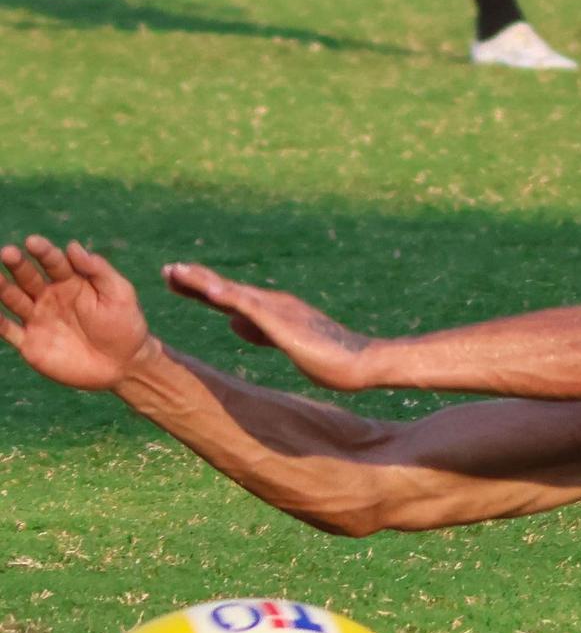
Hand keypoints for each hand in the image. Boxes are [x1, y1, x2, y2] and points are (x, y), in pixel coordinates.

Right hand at [0, 236, 154, 390]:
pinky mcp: (31, 343)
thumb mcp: (119, 294)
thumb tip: (73, 246)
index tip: (33, 242)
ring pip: (13, 299)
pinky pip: (8, 330)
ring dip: (2, 288)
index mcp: (71, 282)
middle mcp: (50, 297)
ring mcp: (38, 319)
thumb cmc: (125, 325)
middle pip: (28, 277)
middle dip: (18, 265)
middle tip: (9, 253)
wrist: (124, 365)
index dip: (44, 252)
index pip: (54, 263)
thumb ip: (98, 270)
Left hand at [162, 262, 373, 390]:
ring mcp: (278, 310)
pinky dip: (228, 296)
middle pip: (225, 289)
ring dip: (203, 281)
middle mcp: (273, 303)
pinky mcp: (283, 322)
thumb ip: (259, 332)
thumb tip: (231, 322)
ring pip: (232, 292)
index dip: (201, 288)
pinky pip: (250, 306)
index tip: (175, 280)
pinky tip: (209, 291)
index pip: (230, 297)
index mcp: (273, 311)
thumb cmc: (331, 358)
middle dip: (195, 279)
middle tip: (167, 270)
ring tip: (177, 272)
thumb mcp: (285, 344)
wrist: (361, 362)